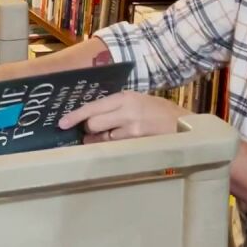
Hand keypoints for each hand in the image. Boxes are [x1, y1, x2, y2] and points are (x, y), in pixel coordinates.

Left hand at [57, 91, 191, 142]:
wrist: (185, 125)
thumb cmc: (160, 112)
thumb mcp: (138, 101)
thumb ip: (116, 107)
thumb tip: (92, 117)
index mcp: (125, 97)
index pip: (93, 106)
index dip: (75, 116)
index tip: (61, 124)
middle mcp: (127, 111)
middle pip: (93, 124)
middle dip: (89, 130)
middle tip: (93, 133)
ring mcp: (133, 129)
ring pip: (103, 139)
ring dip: (100, 142)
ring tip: (110, 139)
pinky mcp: (139, 144)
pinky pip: (116, 149)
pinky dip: (113, 149)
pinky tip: (120, 147)